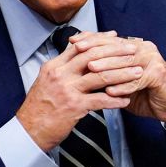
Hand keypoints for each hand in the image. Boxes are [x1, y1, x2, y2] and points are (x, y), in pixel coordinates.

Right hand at [16, 30, 133, 150]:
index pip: (80, 45)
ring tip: (137, 72)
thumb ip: (63, 67)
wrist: (28, 130)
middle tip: (132, 50)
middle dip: (116, 52)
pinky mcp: (74, 106)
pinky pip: (101, 100)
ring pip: (101, 76)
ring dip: (122, 74)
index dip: (99, 39)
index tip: (114, 36)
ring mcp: (67, 90)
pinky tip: (126, 100)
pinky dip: (116, 99)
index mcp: (54, 66)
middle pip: (93, 55)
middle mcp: (60, 75)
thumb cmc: (39, 107)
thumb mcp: (47, 81)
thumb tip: (76, 51)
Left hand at [67, 31, 165, 126]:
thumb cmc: (145, 95)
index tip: (73, 42)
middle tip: (78, 52)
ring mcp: (154, 60)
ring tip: (91, 70)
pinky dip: (123, 86)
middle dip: (95, 49)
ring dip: (107, 66)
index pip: (110, 40)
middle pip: (117, 47)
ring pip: (126, 61)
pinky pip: (137, 80)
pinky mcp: (159, 74)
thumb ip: (106, 71)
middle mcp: (145, 49)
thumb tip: (78, 65)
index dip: (91, 39)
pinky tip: (110, 91)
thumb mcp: (121, 80)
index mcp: (135, 47)